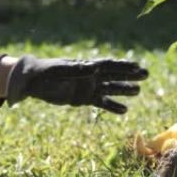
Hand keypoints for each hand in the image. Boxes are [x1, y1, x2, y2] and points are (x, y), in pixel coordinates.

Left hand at [7, 55, 148, 113]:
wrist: (30, 82)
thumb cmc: (42, 73)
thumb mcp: (57, 71)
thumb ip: (75, 70)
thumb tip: (93, 68)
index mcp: (85, 67)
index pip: (108, 65)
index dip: (123, 66)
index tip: (137, 66)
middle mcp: (89, 76)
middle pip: (113, 75)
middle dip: (129, 75)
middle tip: (146, 75)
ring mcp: (87, 87)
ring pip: (110, 88)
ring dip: (123, 89)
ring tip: (138, 91)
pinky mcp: (82, 99)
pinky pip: (101, 103)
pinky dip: (112, 106)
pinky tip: (124, 110)